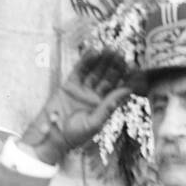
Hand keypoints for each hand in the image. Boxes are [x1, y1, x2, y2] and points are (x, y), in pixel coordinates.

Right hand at [21, 50, 132, 164]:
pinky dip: (86, 60)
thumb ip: (110, 105)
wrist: (52, 136)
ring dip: (102, 60)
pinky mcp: (69, 85)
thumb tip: (127, 91)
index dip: (124, 77)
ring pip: (94, 71)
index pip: (116, 88)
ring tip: (109, 49)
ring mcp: (82, 90)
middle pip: (106, 77)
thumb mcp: (94, 122)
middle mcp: (94, 96)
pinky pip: (79, 70)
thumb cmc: (75, 134)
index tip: (133, 65)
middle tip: (121, 52)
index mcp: (103, 106)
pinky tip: (93, 51)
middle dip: (113, 65)